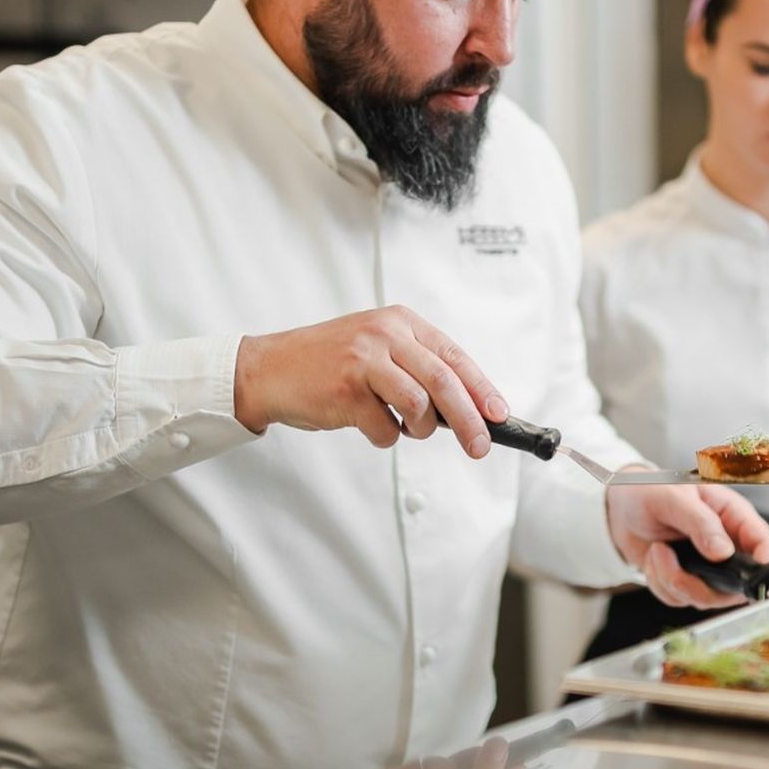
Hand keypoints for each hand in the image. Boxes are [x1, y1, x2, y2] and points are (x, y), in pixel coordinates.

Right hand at [234, 306, 505, 454]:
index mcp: (399, 322)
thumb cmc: (328, 364)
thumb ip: (416, 367)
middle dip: (469, 419)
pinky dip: (385, 436)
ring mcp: (364, 360)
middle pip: (444, 381)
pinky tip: (369, 425)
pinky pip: (384, 427)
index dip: (481, 388)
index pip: (454, 356)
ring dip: (420, 429)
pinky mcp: (346, 389)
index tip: (498, 416)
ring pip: (419, 405)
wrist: (269, 369)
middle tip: (479, 446)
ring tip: (406, 429)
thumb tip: (466, 408)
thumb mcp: (376, 349)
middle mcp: (385, 335)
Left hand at [606, 480, 768, 608]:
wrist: (620, 508)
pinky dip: (661, 583)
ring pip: (705, 597)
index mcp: (732, 516)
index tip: (752, 576)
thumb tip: (723, 552)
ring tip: (659, 551)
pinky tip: (655, 559)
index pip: (763, 543)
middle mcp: (725, 545)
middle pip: (737, 585)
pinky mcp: (686, 582)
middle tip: (674, 564)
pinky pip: (679, 599)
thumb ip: (700, 523)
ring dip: (674, 581)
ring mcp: (707, 568)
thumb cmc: (651, 491)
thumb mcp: (675, 497)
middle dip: (703, 584)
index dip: (765, 564)